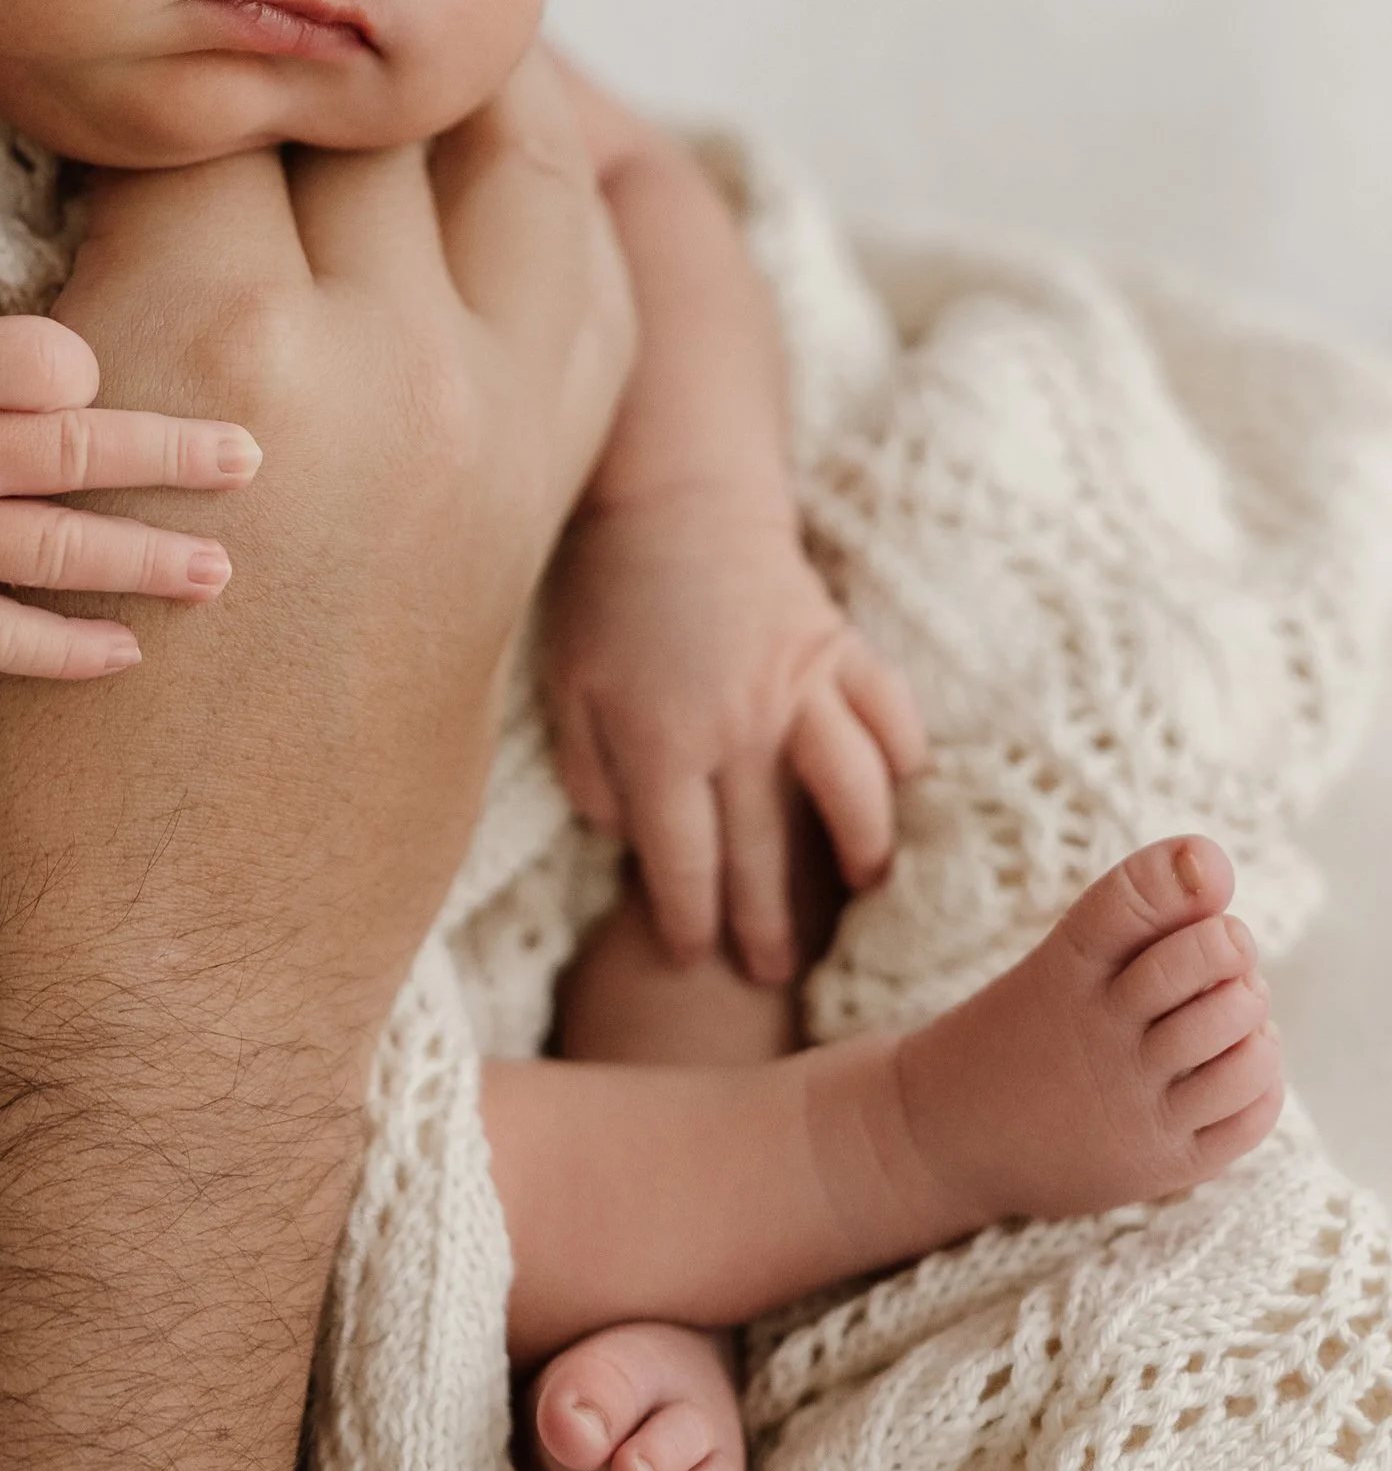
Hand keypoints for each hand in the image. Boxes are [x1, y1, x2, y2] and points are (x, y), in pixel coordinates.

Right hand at [0, 0, 262, 680]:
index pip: (34, 357)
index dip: (86, 368)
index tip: (139, 361)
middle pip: (68, 448)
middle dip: (170, 455)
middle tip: (257, 458)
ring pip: (51, 547)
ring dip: (141, 559)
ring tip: (222, 570)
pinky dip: (61, 647)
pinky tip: (129, 651)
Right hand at [0, 43, 637, 1022]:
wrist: (128, 1021)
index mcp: (212, 322)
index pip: (208, 73)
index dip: (144, 32)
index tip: (103, 14)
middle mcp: (386, 362)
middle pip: (370, 106)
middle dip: (294, 60)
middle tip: (237, 19)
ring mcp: (489, 447)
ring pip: (522, 180)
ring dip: (446, 116)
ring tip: (365, 77)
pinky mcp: (527, 526)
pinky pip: (588, 309)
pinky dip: (536, 230)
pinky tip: (463, 214)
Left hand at [541, 489, 926, 983]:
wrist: (671, 497)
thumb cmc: (605, 595)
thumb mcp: (565, 685)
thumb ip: (588, 772)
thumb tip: (622, 841)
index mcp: (660, 741)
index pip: (682, 861)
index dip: (688, 919)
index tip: (690, 958)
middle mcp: (739, 726)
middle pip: (764, 850)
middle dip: (769, 923)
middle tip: (774, 974)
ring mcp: (800, 685)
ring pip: (849, 789)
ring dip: (861, 849)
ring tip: (861, 891)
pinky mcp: (840, 645)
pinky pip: (890, 711)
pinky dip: (904, 753)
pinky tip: (905, 789)